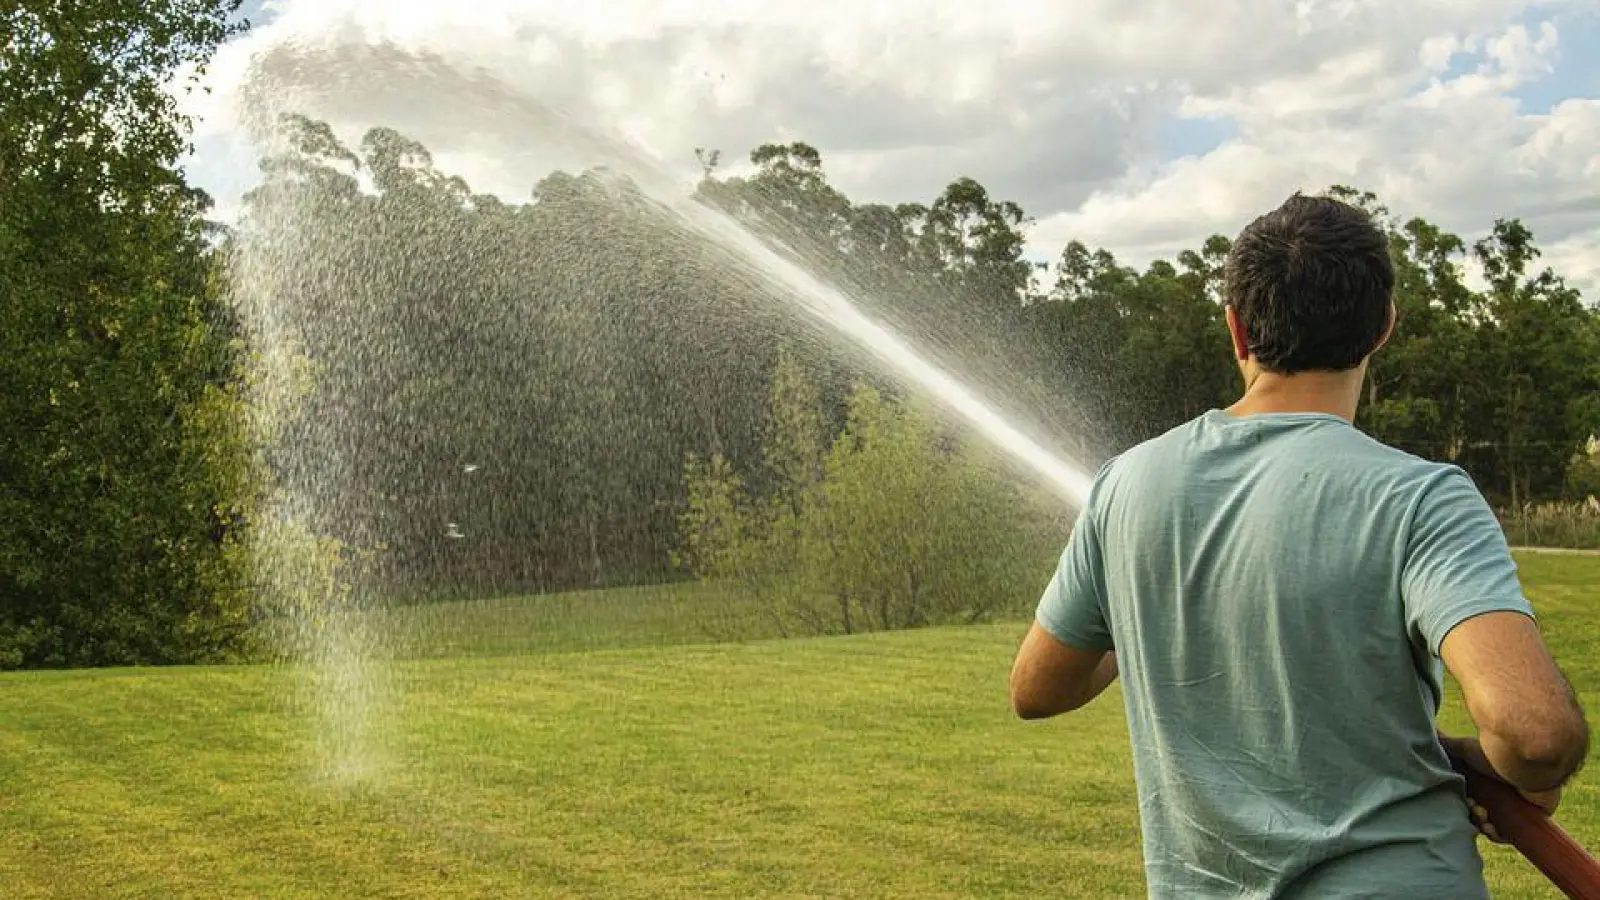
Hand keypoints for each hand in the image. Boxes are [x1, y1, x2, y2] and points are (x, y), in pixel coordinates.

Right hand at [1439, 733, 1561, 841]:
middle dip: (1471, 813)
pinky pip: (1507, 835)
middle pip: (1478, 812)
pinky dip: (1496, 834)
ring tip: (1483, 814)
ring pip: (1491, 825)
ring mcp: (1512, 808)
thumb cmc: (1495, 755)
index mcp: (1486, 781)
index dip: (1460, 801)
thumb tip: (1430, 738)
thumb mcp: (1464, 748)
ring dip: (1481, 823)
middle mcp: (1499, 794)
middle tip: (1473, 806)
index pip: (1468, 797)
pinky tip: (1491, 827)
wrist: (1525, 765)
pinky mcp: (1526, 820)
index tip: (1461, 798)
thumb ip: (1446, 746)